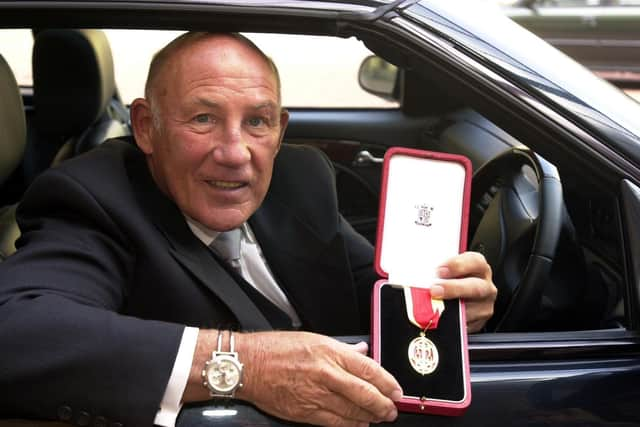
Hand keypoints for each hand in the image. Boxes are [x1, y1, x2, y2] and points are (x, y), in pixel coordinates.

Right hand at [235, 331, 401, 425]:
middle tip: (392, 409)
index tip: (396, 390)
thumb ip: (342, 348)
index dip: (387, 382)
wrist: (249, 365)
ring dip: (370, 416)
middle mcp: (326, 373)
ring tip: (380, 417)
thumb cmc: (276, 349)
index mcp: (329, 351)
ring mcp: (316, 394)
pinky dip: (351, 425)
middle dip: (383, 404)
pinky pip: (335, 422)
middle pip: (365, 393)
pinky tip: (359, 424)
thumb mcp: (313, 339)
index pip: (369, 369)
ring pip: (352, 410)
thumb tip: (362, 352)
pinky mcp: (305, 411)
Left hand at [431, 251, 496, 332]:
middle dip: (453, 289)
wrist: (460, 296)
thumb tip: (421, 274)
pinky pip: (466, 324)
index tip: (439, 270)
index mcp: (479, 267)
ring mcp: (484, 305)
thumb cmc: (450, 278)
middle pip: (475, 287)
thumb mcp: (448, 269)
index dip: (457, 265)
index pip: (474, 262)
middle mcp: (485, 285)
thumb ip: (439, 270)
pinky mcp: (479, 322)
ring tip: (434, 307)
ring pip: (471, 309)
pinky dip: (451, 322)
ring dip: (451, 309)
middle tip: (435, 290)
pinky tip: (439, 319)